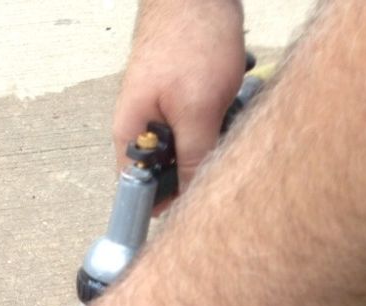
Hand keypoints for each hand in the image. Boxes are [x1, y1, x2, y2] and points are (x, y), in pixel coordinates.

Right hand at [113, 0, 245, 192]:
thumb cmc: (192, 39)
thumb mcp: (197, 109)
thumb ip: (193, 158)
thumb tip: (191, 200)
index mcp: (131, 134)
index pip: (140, 190)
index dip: (165, 203)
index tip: (193, 206)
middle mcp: (141, 125)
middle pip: (168, 170)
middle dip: (198, 165)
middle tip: (221, 149)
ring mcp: (161, 108)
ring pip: (189, 145)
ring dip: (214, 138)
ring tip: (231, 112)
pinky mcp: (181, 93)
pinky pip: (200, 120)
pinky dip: (220, 114)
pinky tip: (235, 96)